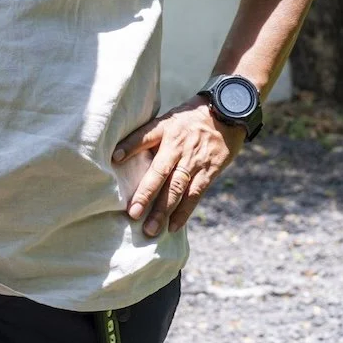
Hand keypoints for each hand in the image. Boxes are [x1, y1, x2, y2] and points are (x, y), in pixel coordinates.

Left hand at [112, 96, 245, 237]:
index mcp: (167, 129)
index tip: (115, 158)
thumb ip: (150, 135)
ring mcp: (194, 160)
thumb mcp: (169, 118)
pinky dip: (184, 212)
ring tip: (150, 229)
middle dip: (146, 194)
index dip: (130, 146)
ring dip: (163, 210)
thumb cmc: (190, 119)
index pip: (145, 136)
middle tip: (133, 213)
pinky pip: (195, 195)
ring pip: (177, 188)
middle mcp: (179, 146)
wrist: (227, 113)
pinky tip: (173, 226)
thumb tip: (123, 153)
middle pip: (160, 171)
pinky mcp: (209, 172)